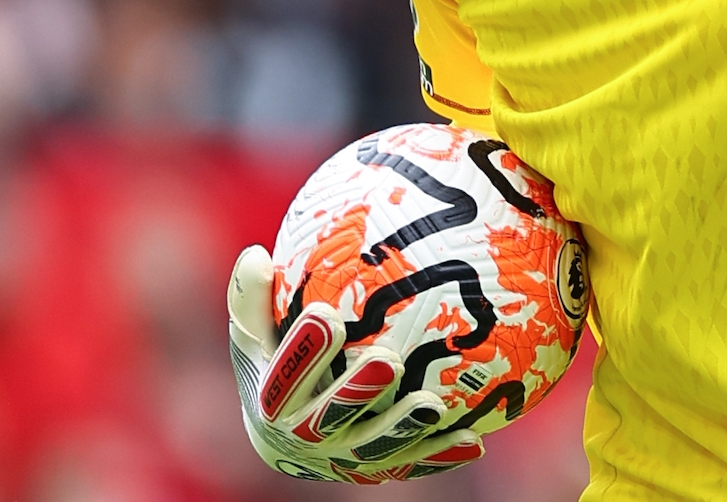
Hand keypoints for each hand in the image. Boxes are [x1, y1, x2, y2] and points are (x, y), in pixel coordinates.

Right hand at [227, 245, 485, 482]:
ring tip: (433, 405)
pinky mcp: (377, 470)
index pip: (279, 381)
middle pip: (326, 420)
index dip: (301, 352)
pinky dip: (441, 454)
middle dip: (355, 392)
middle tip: (387, 360)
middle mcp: (303, 439)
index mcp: (269, 404)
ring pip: (373, 449)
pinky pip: (413, 462)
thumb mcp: (257, 333)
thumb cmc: (276, 361)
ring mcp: (341, 459)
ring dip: (402, 427)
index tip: (326, 314)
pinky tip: (474, 440)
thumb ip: (253, 300)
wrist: (289, 431)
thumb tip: (255, 257)